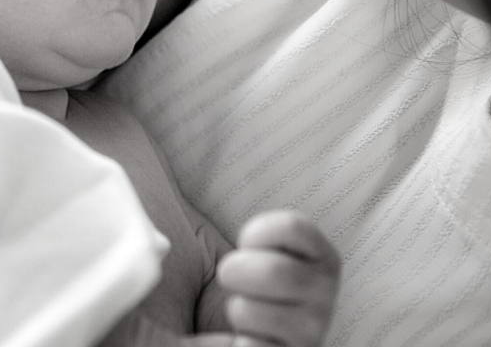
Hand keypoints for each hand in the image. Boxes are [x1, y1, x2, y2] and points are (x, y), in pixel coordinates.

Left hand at [216, 210, 339, 346]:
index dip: (258, 231)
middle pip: (273, 271)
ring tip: (245, 310)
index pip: (294, 228)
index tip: (245, 239)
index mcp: (323, 257)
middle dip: (235, 270)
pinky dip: (236, 343)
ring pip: (248, 311)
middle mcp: (326, 295)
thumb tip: (164, 161)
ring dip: (234, 308)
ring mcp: (311, 333)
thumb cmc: (254, 284)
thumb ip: (254, 226)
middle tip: (232, 275)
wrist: (266, 339)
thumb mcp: (263, 248)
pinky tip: (248, 340)